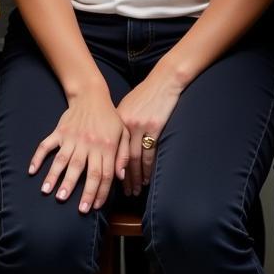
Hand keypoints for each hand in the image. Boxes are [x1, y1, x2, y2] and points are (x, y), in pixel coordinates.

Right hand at [28, 88, 129, 212]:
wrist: (91, 95)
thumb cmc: (109, 117)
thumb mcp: (123, 132)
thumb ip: (124, 155)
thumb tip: (120, 177)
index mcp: (106, 146)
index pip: (103, 173)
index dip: (99, 192)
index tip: (92, 207)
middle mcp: (88, 143)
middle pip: (83, 170)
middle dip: (78, 190)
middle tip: (71, 206)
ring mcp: (72, 137)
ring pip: (63, 160)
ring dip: (55, 176)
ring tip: (48, 191)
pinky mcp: (59, 131)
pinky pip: (46, 145)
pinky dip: (38, 157)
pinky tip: (32, 171)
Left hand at [115, 68, 182, 196]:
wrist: (164, 80)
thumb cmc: (147, 93)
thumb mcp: (129, 105)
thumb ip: (121, 124)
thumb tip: (116, 143)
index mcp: (118, 119)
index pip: (112, 150)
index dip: (111, 168)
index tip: (109, 183)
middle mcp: (126, 124)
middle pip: (121, 157)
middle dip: (122, 178)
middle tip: (122, 193)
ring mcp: (140, 126)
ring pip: (135, 159)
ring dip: (135, 177)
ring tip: (134, 190)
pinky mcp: (155, 127)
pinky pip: (149, 153)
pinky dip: (147, 168)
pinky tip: (146, 179)